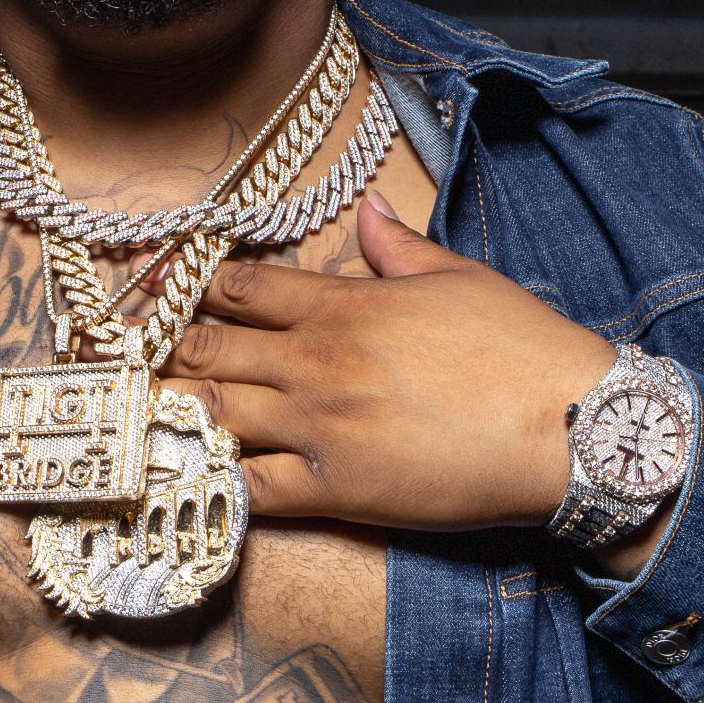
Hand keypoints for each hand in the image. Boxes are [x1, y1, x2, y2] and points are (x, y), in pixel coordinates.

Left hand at [157, 192, 623, 538]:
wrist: (571, 428)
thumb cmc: (522, 349)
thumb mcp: (460, 277)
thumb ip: (399, 249)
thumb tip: (369, 212)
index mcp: (344, 305)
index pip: (240, 287)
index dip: (193, 287)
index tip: (162, 290)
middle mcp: (318, 363)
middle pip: (210, 350)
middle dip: (168, 352)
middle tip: (131, 357)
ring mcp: (320, 428)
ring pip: (216, 415)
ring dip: (179, 412)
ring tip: (143, 414)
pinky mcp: (338, 490)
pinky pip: (253, 489)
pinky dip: (217, 482)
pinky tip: (191, 478)